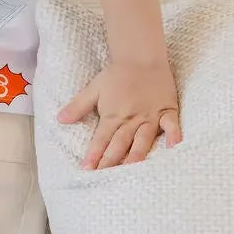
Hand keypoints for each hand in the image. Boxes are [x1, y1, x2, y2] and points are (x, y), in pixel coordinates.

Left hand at [58, 59, 181, 168]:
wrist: (140, 56)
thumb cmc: (117, 74)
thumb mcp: (94, 89)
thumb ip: (78, 106)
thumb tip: (59, 119)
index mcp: (113, 115)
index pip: (101, 139)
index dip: (94, 154)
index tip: (87, 170)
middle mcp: (131, 118)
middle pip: (120, 143)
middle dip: (111, 161)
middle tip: (104, 178)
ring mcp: (150, 116)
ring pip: (143, 139)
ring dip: (137, 155)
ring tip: (131, 170)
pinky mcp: (167, 110)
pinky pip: (172, 124)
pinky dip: (174, 136)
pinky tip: (173, 149)